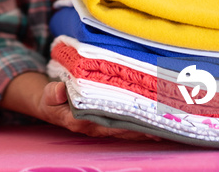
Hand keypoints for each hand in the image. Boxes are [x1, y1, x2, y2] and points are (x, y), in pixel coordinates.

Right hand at [0, 72, 158, 139]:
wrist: (49, 105)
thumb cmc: (50, 100)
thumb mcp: (47, 95)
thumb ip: (52, 93)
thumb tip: (59, 90)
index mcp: (83, 122)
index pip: (110, 124)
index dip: (129, 124)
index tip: (147, 121)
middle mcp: (97, 127)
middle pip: (126, 129)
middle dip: (147, 127)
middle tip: (169, 123)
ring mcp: (104, 126)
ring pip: (130, 128)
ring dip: (149, 127)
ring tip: (172, 123)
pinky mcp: (109, 122)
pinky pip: (129, 124)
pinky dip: (144, 123)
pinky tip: (160, 122)